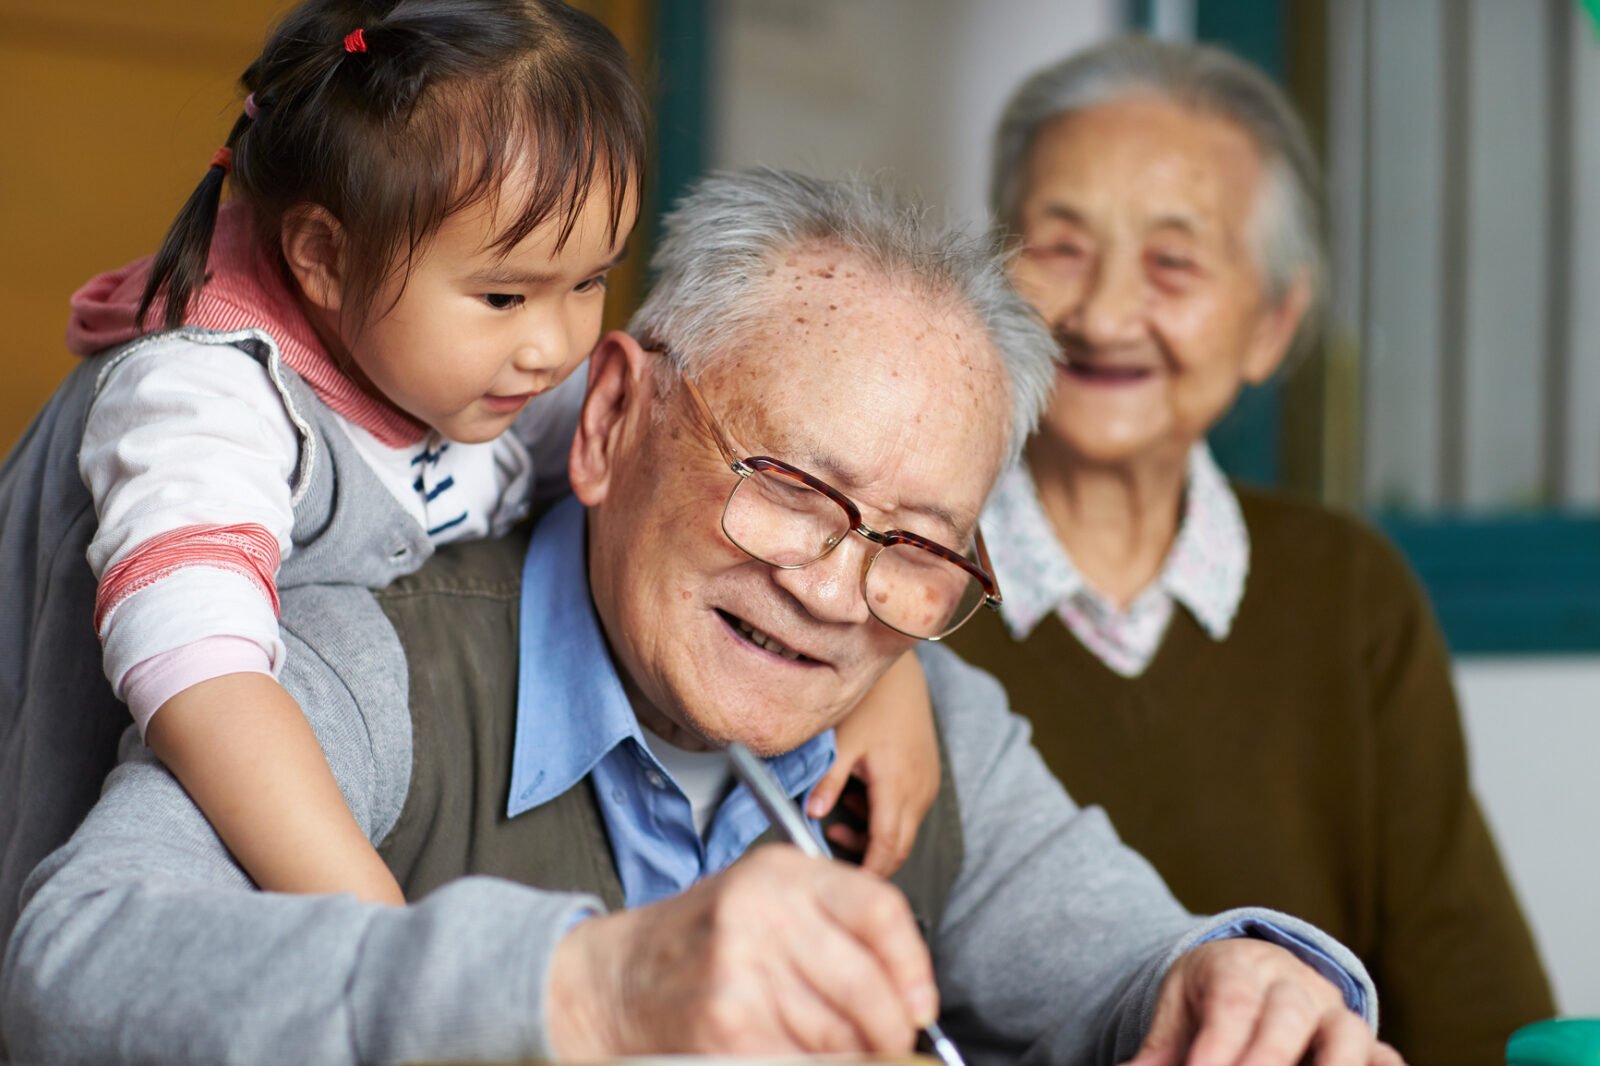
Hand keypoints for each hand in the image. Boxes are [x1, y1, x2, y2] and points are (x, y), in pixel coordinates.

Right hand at [546, 844, 937, 1056]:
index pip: (879, 910)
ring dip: (847, 1056)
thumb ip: (838, 930)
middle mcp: (763, 912)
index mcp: (782, 873)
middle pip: (869, 986)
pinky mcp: (726, 1027)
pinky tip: (785, 1052)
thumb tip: (911, 998)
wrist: (616, 979)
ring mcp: (741, 971)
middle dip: (889, 1031)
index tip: (921, 1005)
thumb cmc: (701, 942)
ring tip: (818, 1043)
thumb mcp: (768, 903)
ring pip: (840, 1037)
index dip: (913, 967)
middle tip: (888, 1043)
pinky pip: (802, 1064)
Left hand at [808, 651, 937, 875]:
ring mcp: (927, 785)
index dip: (868, 873)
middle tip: (834, 851)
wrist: (902, 673)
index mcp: (897, 787)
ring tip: (842, 812)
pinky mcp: (927, 776)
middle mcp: (919, 791)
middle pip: (898, 848)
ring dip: (874, 836)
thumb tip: (810, 815)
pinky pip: (908, 812)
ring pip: (903, 831)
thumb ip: (826, 782)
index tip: (848, 887)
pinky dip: (885, 817)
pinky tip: (862, 794)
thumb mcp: (841, 741)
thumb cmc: (871, 702)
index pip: (886, 849)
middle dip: (869, 860)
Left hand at [1124, 939, 1405, 1065]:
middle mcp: (1292, 983)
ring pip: (1346, 1031)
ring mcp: (1332, 1011)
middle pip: (1288, 1013)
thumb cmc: (1208, 998)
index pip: (1232, 1001)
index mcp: (1237, 967)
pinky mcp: (1364, 1040)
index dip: (1219, 1044)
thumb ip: (1159, 1051)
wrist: (1251, 970)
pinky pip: (1384, 1054)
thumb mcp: (1178, 1013)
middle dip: (1268, 1056)